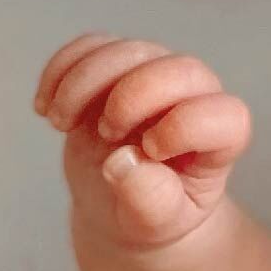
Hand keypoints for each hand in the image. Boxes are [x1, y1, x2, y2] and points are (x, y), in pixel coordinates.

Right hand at [33, 35, 250, 252]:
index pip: (223, 115)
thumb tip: (123, 163)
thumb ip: (151, 201)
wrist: (124, 202)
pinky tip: (47, 107)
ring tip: (62, 123)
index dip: (184, 128)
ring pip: (128, 51)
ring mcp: (155, 75)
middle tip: (105, 134)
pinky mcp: (116, 68)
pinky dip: (61, 70)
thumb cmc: (152, 212)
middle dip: (131, 97)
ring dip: (84, 83)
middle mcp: (196, 96)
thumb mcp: (158, 223)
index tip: (150, 152)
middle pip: (178, 69)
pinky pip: (91, 46)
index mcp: (221, 137)